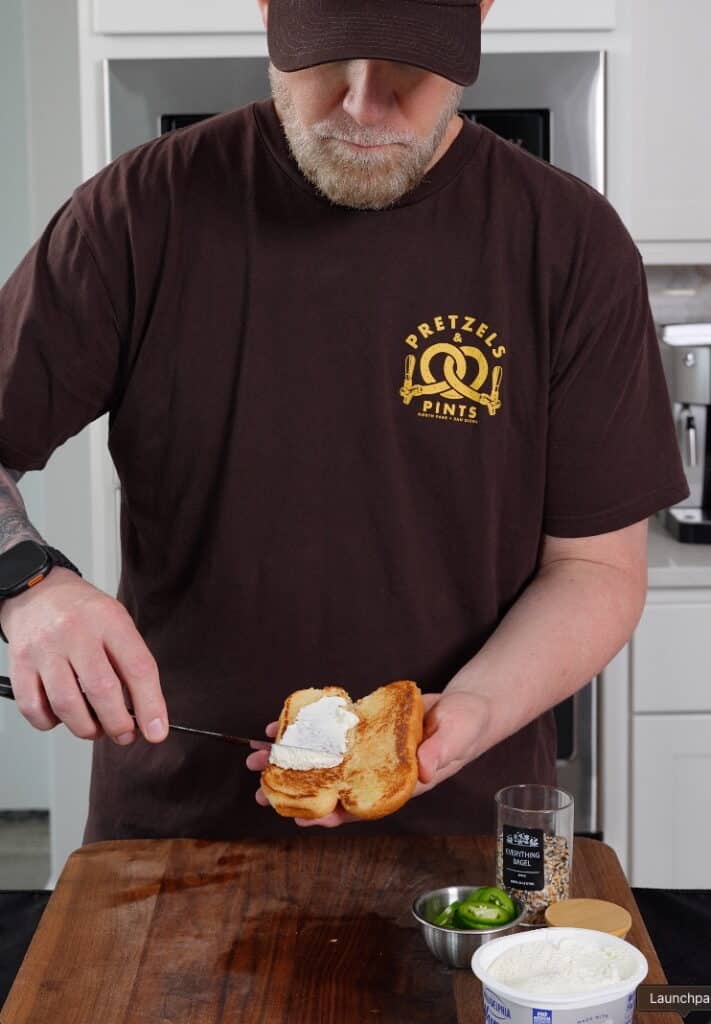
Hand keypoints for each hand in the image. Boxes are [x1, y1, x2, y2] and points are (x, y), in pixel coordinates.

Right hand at [1, 568, 168, 745]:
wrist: (37, 591)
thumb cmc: (83, 612)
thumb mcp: (117, 622)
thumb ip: (131, 663)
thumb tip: (145, 713)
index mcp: (109, 620)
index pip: (138, 668)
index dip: (150, 705)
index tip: (156, 731)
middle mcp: (75, 632)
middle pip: (102, 690)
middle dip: (117, 724)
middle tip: (124, 734)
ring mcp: (45, 649)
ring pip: (67, 705)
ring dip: (86, 728)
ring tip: (95, 728)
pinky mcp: (20, 664)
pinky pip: (34, 708)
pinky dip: (51, 722)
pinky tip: (63, 715)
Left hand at [245, 689, 489, 827]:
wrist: (467, 705)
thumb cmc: (466, 727)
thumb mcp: (458, 737)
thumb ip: (441, 754)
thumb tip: (424, 770)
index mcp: (397, 783)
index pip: (359, 805)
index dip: (331, 813)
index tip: (301, 818)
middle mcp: (376, 771)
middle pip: (330, 785)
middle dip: (295, 789)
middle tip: (260, 790)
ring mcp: (366, 750)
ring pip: (323, 759)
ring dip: (290, 759)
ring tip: (256, 757)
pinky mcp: (362, 727)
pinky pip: (328, 731)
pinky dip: (305, 729)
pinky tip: (280, 726)